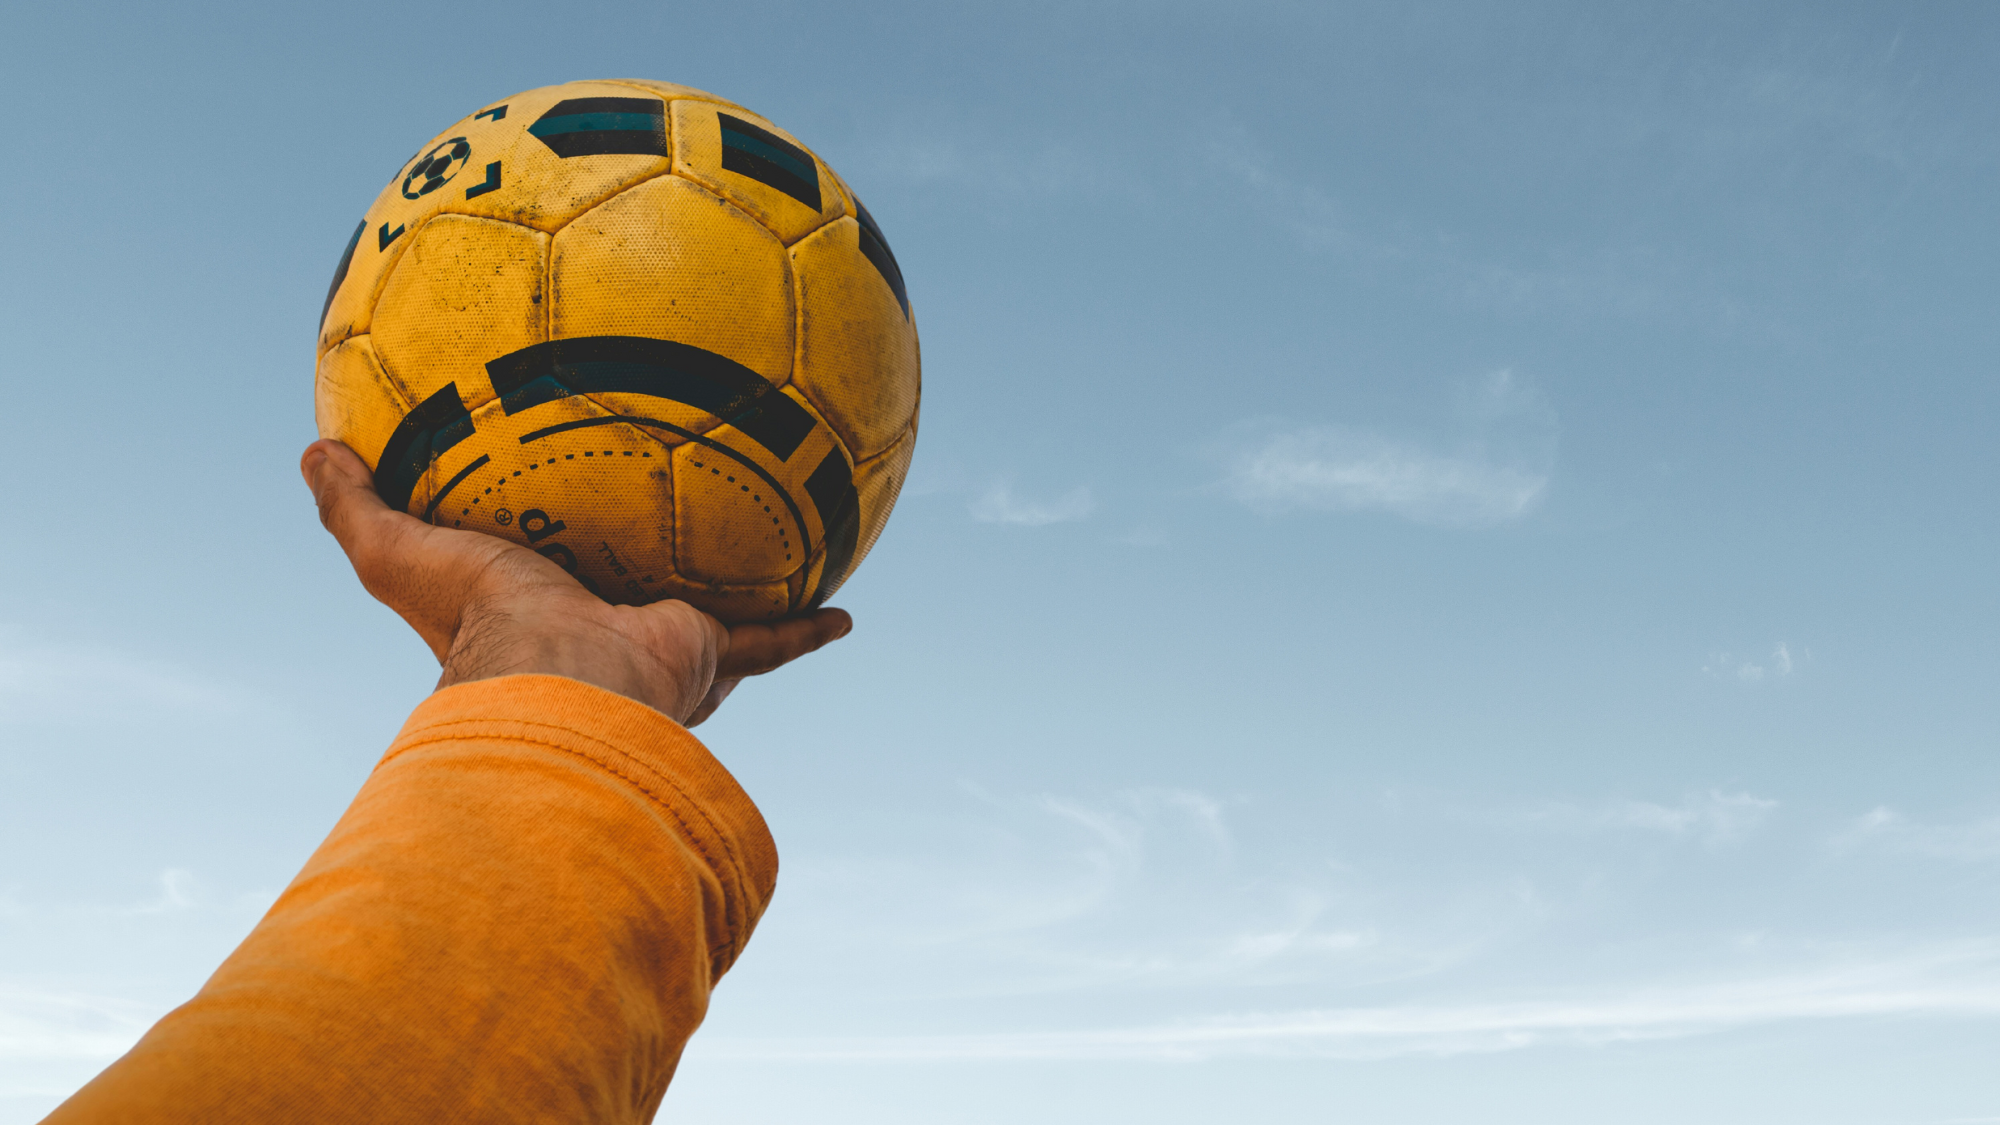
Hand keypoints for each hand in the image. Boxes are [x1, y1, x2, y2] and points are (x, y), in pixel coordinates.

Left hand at [300, 439, 850, 725]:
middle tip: (676, 542)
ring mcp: (661, 649)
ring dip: (746, 606)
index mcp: (538, 619)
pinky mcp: (710, 653)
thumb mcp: (399, 553)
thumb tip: (313, 450)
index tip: (558, 544)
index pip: (546, 588)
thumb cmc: (481, 626)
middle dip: (655, 587)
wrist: (564, 682)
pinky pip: (772, 639)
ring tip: (782, 568)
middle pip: (635, 604)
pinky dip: (808, 630)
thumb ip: (356, 507)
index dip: (550, 566)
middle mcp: (604, 638)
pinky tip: (846, 613)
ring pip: (715, 625)